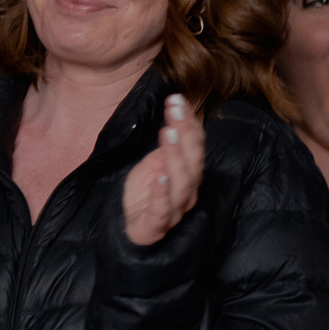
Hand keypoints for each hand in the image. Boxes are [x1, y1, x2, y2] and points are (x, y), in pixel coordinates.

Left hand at [121, 94, 204, 245]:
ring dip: (176, 156)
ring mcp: (174, 209)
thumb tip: (175, 121)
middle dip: (185, 132)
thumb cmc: (146, 195)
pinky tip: (160, 177)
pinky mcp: (156, 224)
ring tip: (169, 132)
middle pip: (192, 160)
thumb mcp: (153, 165)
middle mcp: (187, 190)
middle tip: (175, 109)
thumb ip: (166, 148)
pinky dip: (162, 193)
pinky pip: (162, 209)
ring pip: (182, 182)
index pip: (195, 145)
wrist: (133, 230)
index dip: (188, 122)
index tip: (177, 99)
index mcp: (188, 174)